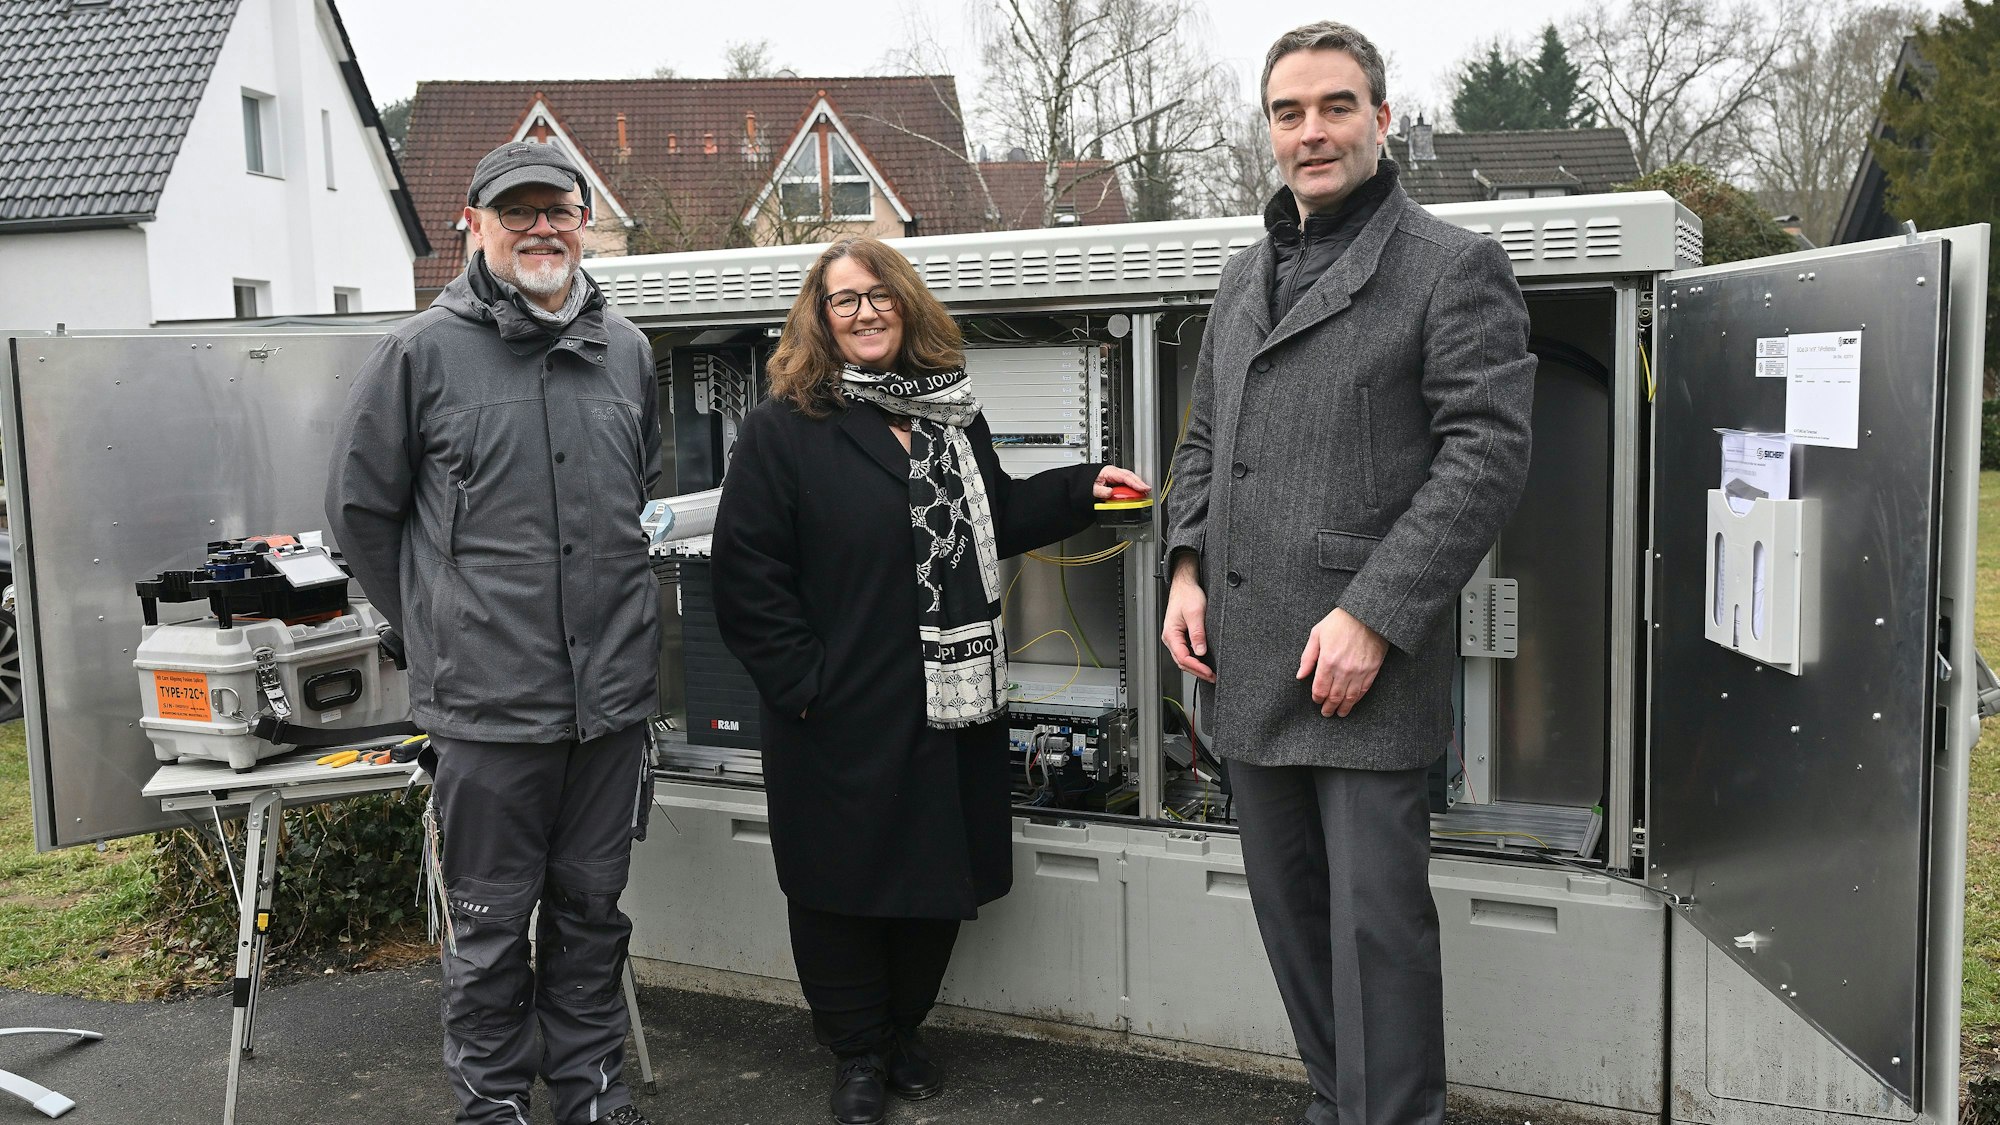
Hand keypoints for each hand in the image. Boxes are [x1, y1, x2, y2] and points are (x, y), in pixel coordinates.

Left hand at [1092, 465, 1150, 500]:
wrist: (1083, 481)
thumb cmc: (1087, 482)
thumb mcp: (1091, 488)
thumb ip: (1101, 491)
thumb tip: (1110, 493)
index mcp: (1109, 471)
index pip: (1126, 476)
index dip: (1136, 483)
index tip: (1143, 488)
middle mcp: (1114, 472)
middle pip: (1130, 476)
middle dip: (1140, 484)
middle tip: (1147, 491)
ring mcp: (1116, 476)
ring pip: (1130, 479)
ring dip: (1137, 486)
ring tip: (1144, 493)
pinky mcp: (1116, 481)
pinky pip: (1127, 483)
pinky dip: (1132, 488)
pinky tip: (1136, 493)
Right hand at [1162, 558, 1214, 683]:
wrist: (1185, 584)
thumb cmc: (1187, 595)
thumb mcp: (1195, 613)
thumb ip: (1197, 633)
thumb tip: (1200, 651)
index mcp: (1171, 633)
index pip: (1182, 657)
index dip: (1196, 667)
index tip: (1208, 672)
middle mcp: (1171, 637)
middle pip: (1182, 662)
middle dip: (1197, 671)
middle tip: (1212, 677)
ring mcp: (1175, 637)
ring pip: (1184, 659)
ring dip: (1196, 668)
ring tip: (1210, 674)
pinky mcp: (1181, 636)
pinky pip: (1186, 652)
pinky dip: (1195, 660)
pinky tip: (1204, 663)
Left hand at [1296, 609, 1386, 717]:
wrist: (1368, 614)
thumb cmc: (1340, 621)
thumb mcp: (1317, 634)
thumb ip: (1308, 657)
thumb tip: (1300, 675)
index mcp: (1328, 661)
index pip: (1320, 688)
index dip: (1317, 698)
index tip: (1316, 701)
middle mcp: (1343, 670)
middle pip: (1334, 696)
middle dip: (1328, 707)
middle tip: (1326, 713)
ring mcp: (1359, 671)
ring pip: (1349, 697)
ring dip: (1343, 708)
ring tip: (1339, 713)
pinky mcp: (1372, 670)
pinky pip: (1363, 690)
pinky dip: (1356, 699)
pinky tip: (1352, 703)